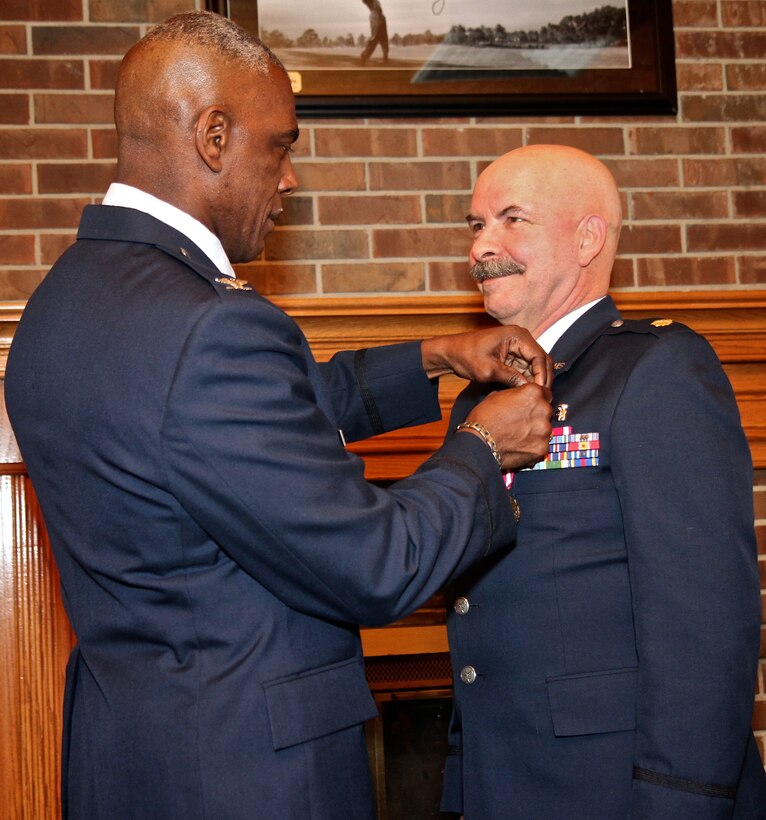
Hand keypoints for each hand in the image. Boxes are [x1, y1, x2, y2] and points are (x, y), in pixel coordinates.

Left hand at [421, 326, 552, 388]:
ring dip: (536, 380)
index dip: (542, 375)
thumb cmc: (465, 356)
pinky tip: (525, 393)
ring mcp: (518, 347)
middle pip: (541, 360)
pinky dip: (527, 380)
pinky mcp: (513, 355)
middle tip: (542, 397)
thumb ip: (509, 377)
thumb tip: (528, 388)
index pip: (539, 356)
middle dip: (542, 378)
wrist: (451, 353)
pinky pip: (526, 368)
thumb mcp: (487, 369)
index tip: (539, 391)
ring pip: (536, 366)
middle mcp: (521, 338)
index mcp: (516, 335)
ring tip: (534, 397)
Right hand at [463, 384, 551, 471]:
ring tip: (518, 435)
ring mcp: (544, 430)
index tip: (530, 405)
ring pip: (544, 429)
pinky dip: (533, 446)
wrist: (479, 443)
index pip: (545, 392)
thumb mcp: (496, 395)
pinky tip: (519, 446)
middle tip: (521, 421)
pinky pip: (541, 445)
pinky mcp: (542, 448)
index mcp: (533, 393)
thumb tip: (517, 397)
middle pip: (546, 411)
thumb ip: (514, 395)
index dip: (536, 399)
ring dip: (535, 431)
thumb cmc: (484, 418)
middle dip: (536, 415)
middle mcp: (543, 410)